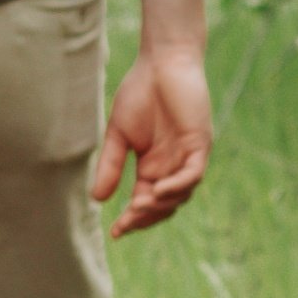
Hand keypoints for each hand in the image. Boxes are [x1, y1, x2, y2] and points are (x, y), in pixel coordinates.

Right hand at [91, 50, 212, 237]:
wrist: (160, 64)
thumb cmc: (139, 94)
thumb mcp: (118, 134)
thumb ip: (110, 164)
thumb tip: (97, 199)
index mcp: (153, 166)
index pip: (145, 201)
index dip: (132, 219)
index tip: (115, 233)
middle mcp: (173, 166)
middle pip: (164, 205)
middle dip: (145, 218)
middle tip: (126, 224)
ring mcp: (188, 157)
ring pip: (180, 194)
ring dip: (160, 205)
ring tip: (137, 207)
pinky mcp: (199, 144)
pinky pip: (192, 174)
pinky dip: (177, 185)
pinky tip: (157, 190)